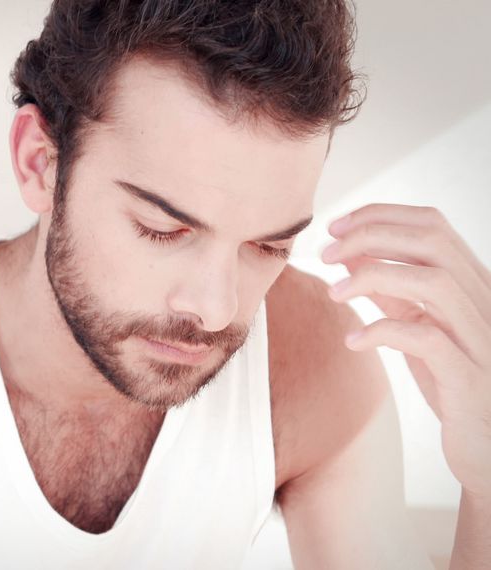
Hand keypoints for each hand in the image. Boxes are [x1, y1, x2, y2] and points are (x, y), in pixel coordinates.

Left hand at [321, 203, 490, 498]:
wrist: (487, 444)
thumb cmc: (451, 381)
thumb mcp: (417, 326)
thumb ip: (390, 290)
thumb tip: (349, 253)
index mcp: (471, 284)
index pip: (433, 225)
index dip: (380, 215)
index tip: (336, 226)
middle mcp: (484, 302)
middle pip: (432, 241)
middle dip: (371, 235)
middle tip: (325, 252)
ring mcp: (481, 338)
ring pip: (435, 282)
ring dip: (374, 275)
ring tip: (334, 292)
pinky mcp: (470, 377)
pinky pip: (429, 339)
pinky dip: (384, 331)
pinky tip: (353, 341)